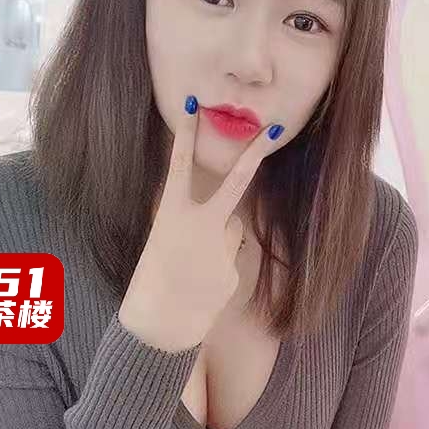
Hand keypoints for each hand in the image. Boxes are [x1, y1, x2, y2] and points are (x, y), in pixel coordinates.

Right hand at [118, 96, 283, 351]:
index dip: (186, 134)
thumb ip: (191, 223)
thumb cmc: (154, 279)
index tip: (194, 105)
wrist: (158, 324)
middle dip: (255, 155)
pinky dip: (220, 267)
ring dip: (220, 241)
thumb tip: (228, 219)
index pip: (180, 166)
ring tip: (196, 265)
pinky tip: (204, 284)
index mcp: (172, 214)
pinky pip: (233, 258)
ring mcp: (220, 249)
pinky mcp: (233, 271)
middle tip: (274, 129)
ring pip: (233, 230)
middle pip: (236, 185)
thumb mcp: (163, 242)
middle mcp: (200, 226)